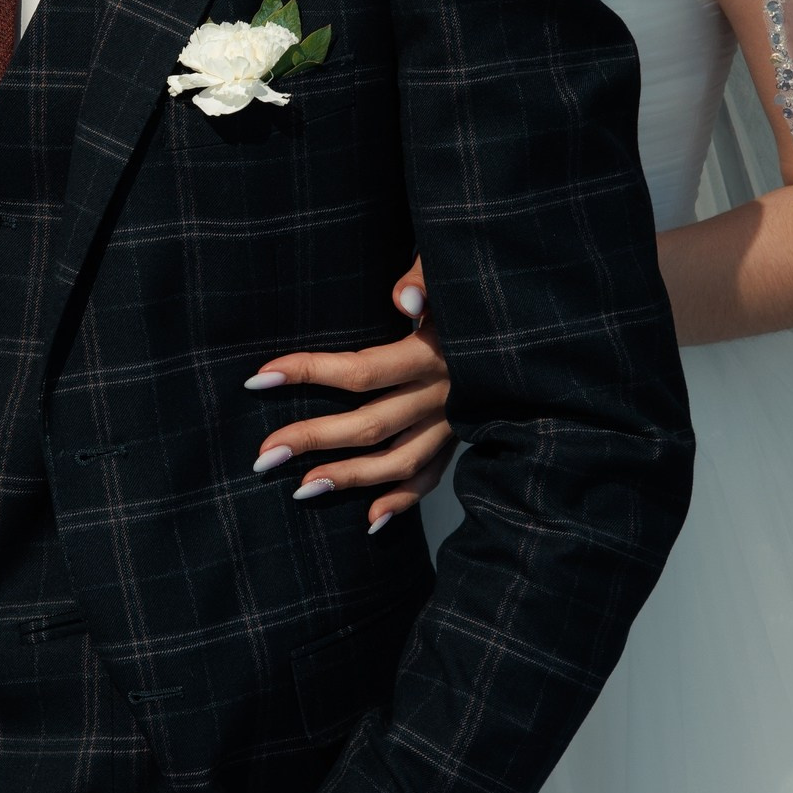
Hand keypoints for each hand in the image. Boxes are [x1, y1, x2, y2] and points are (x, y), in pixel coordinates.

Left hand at [248, 259, 453, 530]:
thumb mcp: (452, 273)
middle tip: (263, 455)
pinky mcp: (463, 437)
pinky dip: (402, 500)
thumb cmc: (473, 289)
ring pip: (398, 462)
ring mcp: (454, 422)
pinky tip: (368, 520)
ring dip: (348, 479)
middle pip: (369, 425)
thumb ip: (425, 276)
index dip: (308, 373)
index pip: (362, 370)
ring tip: (300, 490)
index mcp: (435, 352)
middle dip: (312, 440)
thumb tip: (405, 298)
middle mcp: (444, 394)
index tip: (259, 378)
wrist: (533, 322)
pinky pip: (432, 477)